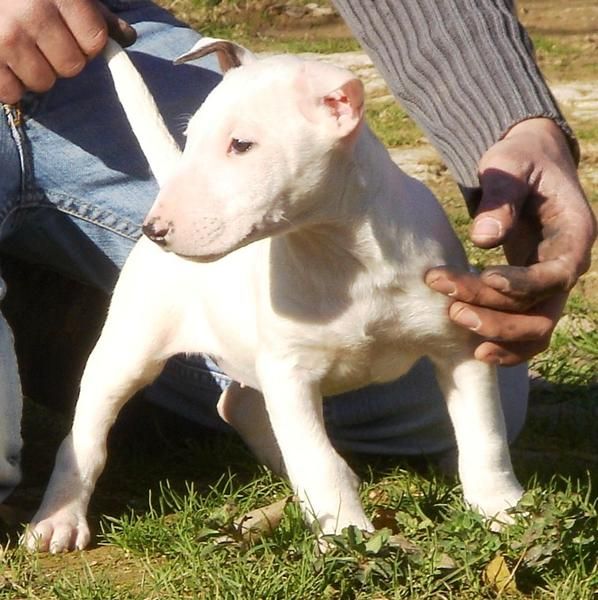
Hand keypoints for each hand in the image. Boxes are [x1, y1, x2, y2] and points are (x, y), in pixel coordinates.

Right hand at [0, 0, 135, 103]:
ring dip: (36, 73)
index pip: (95, 42)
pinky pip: (11, 92)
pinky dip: (10, 84)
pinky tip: (5, 62)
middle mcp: (32, 12)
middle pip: (71, 67)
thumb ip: (96, 14)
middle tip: (42, 42)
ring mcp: (6, 36)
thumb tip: (128, 38)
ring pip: (43, 82)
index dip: (87, 44)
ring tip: (22, 50)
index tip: (70, 32)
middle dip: (61, 60)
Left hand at [426, 118, 596, 364]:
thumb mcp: (510, 165)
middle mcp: (568, 265)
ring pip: (535, 329)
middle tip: (451, 306)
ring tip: (453, 318)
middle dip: (496, 314)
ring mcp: (550, 283)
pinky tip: (475, 350)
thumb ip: (501, 196)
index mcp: (575, 234)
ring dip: (496, 333)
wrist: (526, 165)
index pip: (556, 274)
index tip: (484, 278)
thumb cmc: (519, 161)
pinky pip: (526, 329)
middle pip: (542, 310)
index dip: (522, 284)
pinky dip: (505, 345)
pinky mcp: (531, 291)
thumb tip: (483, 239)